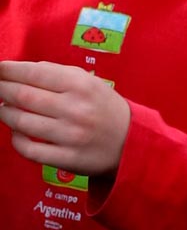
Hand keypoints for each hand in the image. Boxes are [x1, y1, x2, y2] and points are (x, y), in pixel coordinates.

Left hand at [0, 61, 130, 175]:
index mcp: (81, 85)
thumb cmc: (103, 108)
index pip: (34, 73)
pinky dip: (16, 139)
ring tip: (2, 108)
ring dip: (4, 113)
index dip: (8, 70)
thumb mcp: (89, 82)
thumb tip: (17, 71)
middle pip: (23, 96)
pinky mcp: (67, 159)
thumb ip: (56, 74)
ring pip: (21, 122)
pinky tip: (17, 131)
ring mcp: (70, 136)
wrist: (131, 142)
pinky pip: (29, 149)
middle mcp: (76, 109)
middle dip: (1, 89)